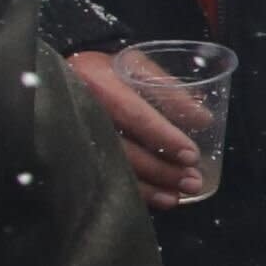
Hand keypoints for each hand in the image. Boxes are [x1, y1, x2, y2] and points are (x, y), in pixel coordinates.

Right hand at [65, 44, 208, 202]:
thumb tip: (204, 119)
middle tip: (192, 181)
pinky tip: (159, 199)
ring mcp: (73, 137)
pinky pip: (105, 179)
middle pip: (123, 149)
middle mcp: (80, 111)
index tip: (191, 155)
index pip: (134, 115)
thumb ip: (170, 90)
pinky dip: (135, 193)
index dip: (163, 138)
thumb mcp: (135, 66)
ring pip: (114, 169)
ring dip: (150, 186)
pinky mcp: (73, 155)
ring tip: (179, 195)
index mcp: (98, 82)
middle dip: (161, 169)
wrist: (61, 78)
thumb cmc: (107, 71)